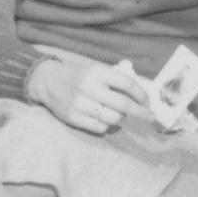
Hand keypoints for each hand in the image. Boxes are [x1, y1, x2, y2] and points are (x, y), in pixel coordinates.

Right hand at [27, 56, 150, 135]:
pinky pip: (100, 127)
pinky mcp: (73, 118)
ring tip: (118, 113)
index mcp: (97, 72)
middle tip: (150, 116)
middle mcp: (89, 88)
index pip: (126, 84)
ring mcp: (80, 104)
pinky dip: (107, 125)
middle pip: (123, 105)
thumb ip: (114, 79)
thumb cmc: (78, 75)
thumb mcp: (95, 69)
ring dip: (121, 118)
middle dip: (141, 112)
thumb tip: (141, 92)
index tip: (148, 101)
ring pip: (113, 118)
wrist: (48, 81)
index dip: (141, 94)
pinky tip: (104, 118)